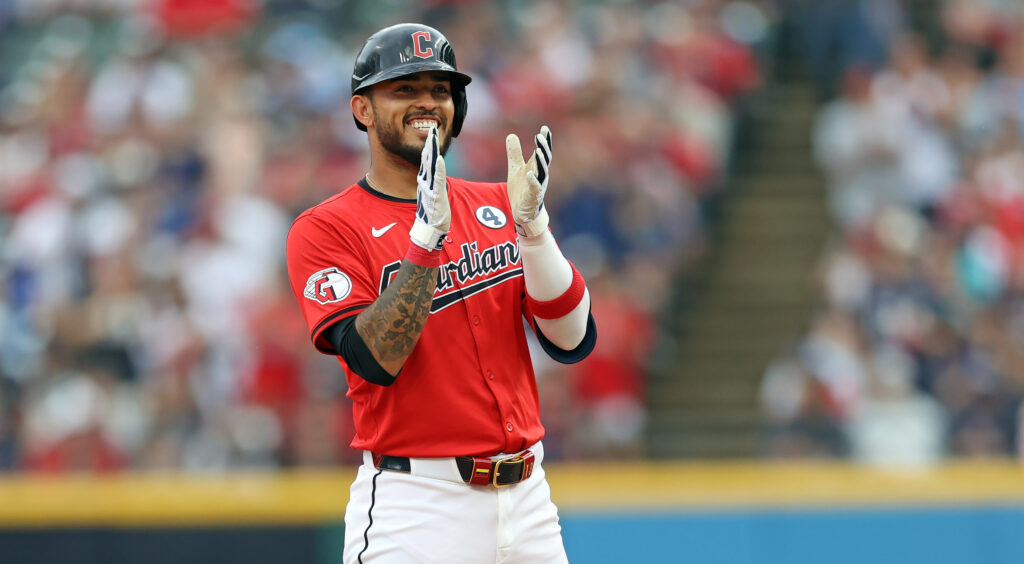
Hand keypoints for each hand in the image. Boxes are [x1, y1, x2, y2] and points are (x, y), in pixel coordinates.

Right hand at [409, 127, 449, 250]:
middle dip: (429, 145)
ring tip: (432, 140)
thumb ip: (435, 184)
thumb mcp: (436, 195)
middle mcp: (426, 183)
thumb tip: (437, 176)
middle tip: (431, 130)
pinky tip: (439, 159)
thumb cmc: (435, 213)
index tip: (431, 134)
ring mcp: (430, 188)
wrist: (431, 229)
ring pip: (430, 167)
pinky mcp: (435, 195)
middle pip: (427, 160)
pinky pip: (436, 180)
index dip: (429, 147)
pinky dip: (437, 169)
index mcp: (427, 182)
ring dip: (432, 153)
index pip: (428, 161)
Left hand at [506, 125, 551, 237]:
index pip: (542, 152)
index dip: (544, 141)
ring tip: (538, 150)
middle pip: (544, 159)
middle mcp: (540, 175)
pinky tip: (529, 173)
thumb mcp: (515, 168)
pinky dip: (533, 180)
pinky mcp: (533, 196)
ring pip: (542, 172)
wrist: (522, 210)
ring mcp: (538, 185)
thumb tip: (511, 135)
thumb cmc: (521, 188)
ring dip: (541, 161)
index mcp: (537, 167)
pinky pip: (535, 188)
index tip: (545, 128)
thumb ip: (514, 153)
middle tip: (541, 136)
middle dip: (544, 147)